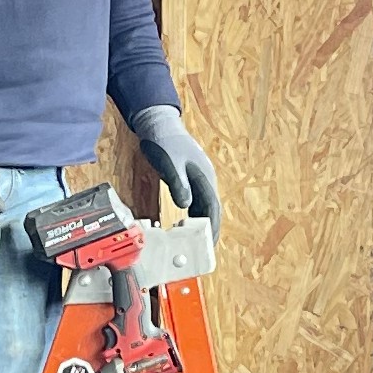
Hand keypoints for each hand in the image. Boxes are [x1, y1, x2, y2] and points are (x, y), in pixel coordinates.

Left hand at [131, 104, 220, 240]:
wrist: (159, 124)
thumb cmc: (165, 142)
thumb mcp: (171, 164)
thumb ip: (179, 185)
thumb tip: (186, 206)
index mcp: (205, 176)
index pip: (213, 207)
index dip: (213, 227)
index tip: (210, 243)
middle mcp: (205, 178)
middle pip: (211, 208)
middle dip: (209, 229)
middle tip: (204, 248)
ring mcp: (199, 178)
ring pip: (204, 205)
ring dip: (201, 222)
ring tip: (196, 241)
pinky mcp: (190, 177)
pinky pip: (196, 200)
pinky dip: (193, 213)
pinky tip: (186, 224)